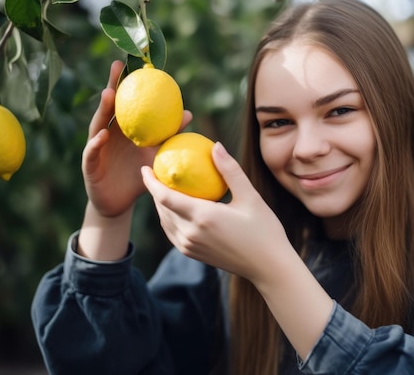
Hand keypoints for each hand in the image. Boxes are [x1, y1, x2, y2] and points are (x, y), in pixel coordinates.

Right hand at [83, 60, 192, 217]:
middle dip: (112, 85)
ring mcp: (96, 147)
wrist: (120, 204)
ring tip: (109, 94)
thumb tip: (188, 114)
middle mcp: (107, 134)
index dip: (127, 82)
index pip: (124, 102)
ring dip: (103, 109)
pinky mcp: (90, 166)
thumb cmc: (138, 177)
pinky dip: (97, 143)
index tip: (134, 62)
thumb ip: (169, 136)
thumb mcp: (156, 155)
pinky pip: (92, 152)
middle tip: (117, 65)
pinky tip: (103, 135)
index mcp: (123, 129)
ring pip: (98, 125)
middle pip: (109, 106)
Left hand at [141, 142, 294, 283]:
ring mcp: (190, 246)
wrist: (268, 267)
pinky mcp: (192, 254)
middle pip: (161, 208)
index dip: (151, 181)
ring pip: (165, 221)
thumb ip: (230, 170)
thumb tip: (216, 146)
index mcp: (203, 216)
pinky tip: (175, 208)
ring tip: (162, 187)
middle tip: (155, 171)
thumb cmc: (264, 229)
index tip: (145, 166)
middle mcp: (191, 233)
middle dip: (154, 189)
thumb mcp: (250, 196)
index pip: (165, 197)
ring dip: (160, 204)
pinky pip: (172, 233)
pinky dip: (168, 218)